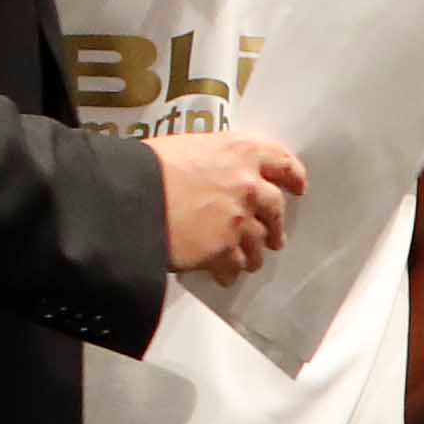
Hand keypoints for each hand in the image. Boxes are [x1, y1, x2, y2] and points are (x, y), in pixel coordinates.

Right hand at [153, 129, 307, 279]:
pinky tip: (221, 275)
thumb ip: (213, 162)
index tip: (298, 187)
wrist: (125, 196)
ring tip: (246, 261)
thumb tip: (213, 175)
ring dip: (253, 253)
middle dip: (275, 224)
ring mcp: (240, 219)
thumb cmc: (145, 167)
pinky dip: (229, 271)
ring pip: (259, 243)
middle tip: (273, 236)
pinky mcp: (224, 250)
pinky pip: (236, 265)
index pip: (282, 161)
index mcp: (240, 151)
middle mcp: (249, 184)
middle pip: (275, 208)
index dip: (293, 176)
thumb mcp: (185, 148)